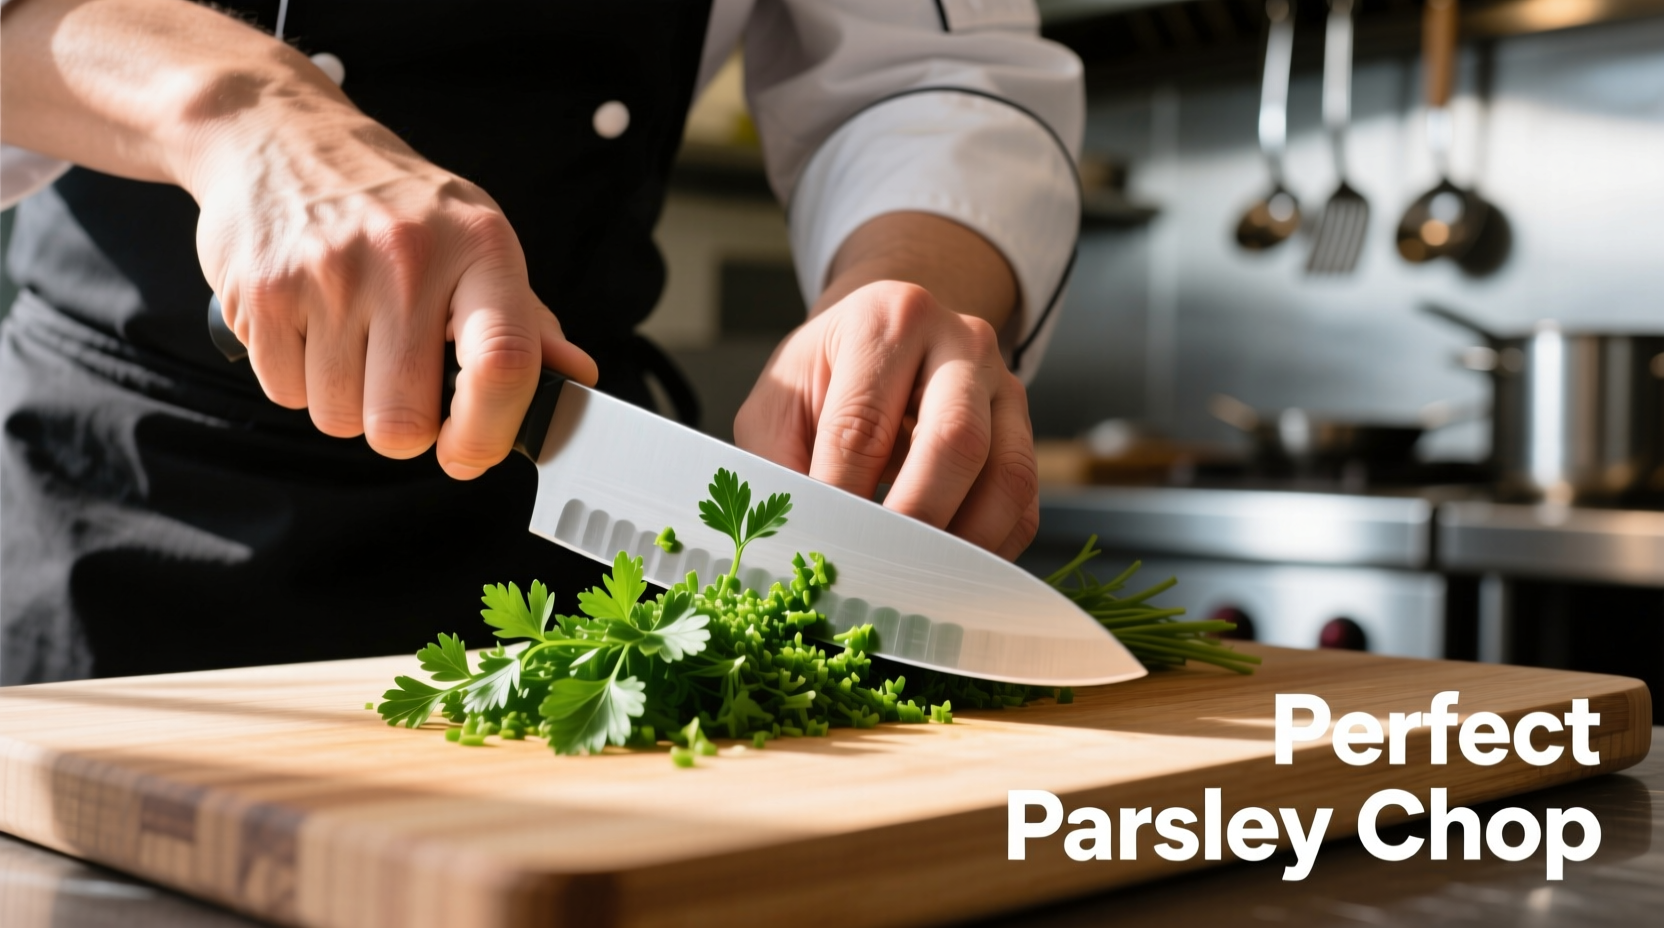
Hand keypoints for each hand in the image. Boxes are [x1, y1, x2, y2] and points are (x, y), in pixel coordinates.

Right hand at [1, 0, 595, 478]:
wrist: (279, 135)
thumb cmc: (394, 202)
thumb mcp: (475, 240)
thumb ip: (526, 320)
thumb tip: (574, 379)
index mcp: (479, 247)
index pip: (503, 363)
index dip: (489, 433)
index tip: (471, 454)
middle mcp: (405, 257)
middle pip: (403, 423)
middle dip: (404, 429)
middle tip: (403, 388)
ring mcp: (327, 275)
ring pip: (339, 419)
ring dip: (348, 403)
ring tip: (353, 342)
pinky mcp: (261, 293)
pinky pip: (286, 394)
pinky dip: (299, 380)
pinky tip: (311, 328)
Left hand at [735, 280, 1039, 559]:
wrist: (886, 339)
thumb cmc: (828, 373)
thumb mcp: (781, 399)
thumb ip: (779, 463)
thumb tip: (794, 539)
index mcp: (888, 321)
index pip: (864, 423)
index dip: (841, 496)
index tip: (823, 547)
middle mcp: (962, 343)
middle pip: (957, 441)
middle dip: (915, 518)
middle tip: (876, 570)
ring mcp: (1005, 389)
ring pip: (1007, 477)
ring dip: (962, 543)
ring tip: (915, 581)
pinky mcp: (1025, 435)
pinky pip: (1024, 505)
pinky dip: (988, 549)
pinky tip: (945, 570)